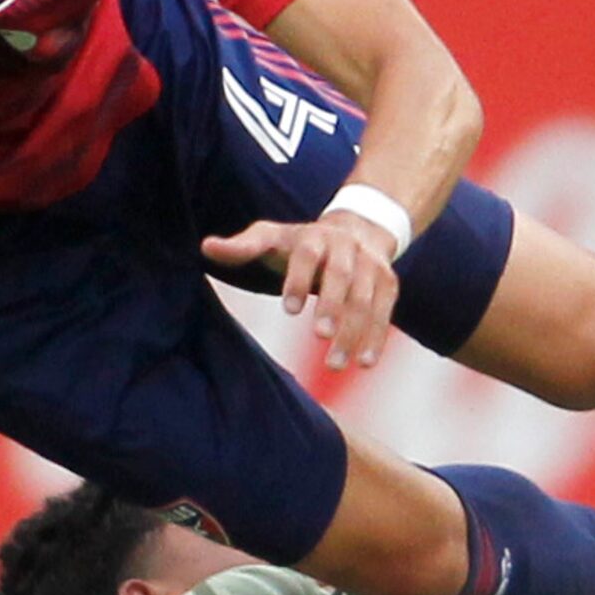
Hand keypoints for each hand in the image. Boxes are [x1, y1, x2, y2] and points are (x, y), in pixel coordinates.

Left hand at [202, 210, 400, 371]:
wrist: (356, 229)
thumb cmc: (300, 242)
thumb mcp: (271, 238)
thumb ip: (242, 246)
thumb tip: (206, 247)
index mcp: (315, 236)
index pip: (308, 255)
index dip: (300, 279)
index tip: (290, 310)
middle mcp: (347, 248)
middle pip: (343, 276)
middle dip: (334, 306)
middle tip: (320, 337)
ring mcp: (371, 265)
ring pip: (366, 298)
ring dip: (355, 331)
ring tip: (336, 365)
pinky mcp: (388, 283)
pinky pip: (384, 310)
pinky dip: (376, 336)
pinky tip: (365, 363)